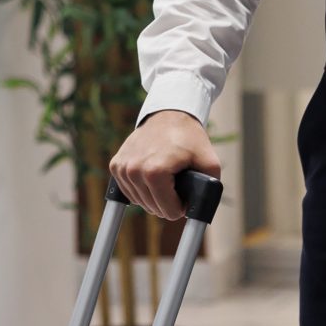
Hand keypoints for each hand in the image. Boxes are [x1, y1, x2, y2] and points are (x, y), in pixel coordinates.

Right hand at [107, 108, 220, 222]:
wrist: (168, 115)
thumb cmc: (189, 139)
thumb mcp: (209, 163)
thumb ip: (210, 190)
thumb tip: (200, 210)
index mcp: (155, 171)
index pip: (168, 210)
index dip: (181, 207)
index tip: (186, 194)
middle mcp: (134, 170)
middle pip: (153, 208)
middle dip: (168, 203)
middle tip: (178, 185)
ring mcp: (122, 168)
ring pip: (140, 202)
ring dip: (154, 197)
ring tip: (166, 179)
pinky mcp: (115, 165)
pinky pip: (128, 192)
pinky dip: (141, 190)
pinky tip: (150, 179)